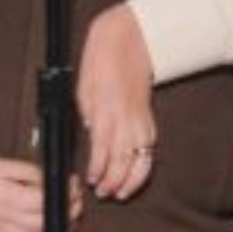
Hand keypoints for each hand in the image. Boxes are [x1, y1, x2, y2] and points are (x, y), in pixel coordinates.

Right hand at [0, 148, 81, 231]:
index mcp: (12, 198)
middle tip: (76, 197)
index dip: (68, 194)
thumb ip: (31, 173)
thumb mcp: (4, 164)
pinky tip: (46, 227)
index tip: (74, 183)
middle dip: (70, 211)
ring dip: (59, 228)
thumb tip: (52, 180)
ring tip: (68, 212)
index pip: (49, 202)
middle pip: (50, 223)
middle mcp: (9, 219)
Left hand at [76, 3, 155, 200]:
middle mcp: (126, 118)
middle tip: (104, 193)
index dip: (97, 170)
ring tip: (121, 192)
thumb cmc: (103, 59)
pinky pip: (149, 147)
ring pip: (141, 159)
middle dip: (114, 181)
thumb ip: (88, 116)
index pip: (102, 151)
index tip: (92, 181)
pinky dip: (144, 164)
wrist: (129, 38)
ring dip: (131, 179)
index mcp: (106, 110)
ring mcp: (141, 118)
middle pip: (123, 160)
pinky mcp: (149, 116)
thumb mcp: (84, 88)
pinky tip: (136, 173)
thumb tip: (90, 134)